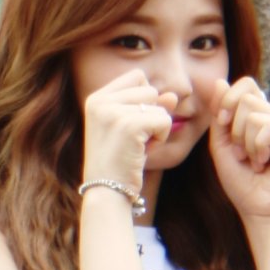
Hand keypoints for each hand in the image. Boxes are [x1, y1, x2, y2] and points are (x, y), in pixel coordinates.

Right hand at [81, 68, 175, 200]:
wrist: (107, 193)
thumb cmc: (119, 164)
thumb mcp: (132, 130)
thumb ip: (150, 107)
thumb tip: (172, 95)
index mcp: (96, 98)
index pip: (137, 77)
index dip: (145, 101)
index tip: (132, 128)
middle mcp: (101, 100)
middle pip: (149, 88)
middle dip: (151, 115)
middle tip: (135, 140)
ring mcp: (113, 111)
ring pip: (159, 104)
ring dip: (157, 128)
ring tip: (137, 147)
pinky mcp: (128, 125)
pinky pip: (164, 120)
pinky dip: (161, 137)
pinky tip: (144, 151)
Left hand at [208, 78, 269, 225]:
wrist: (261, 211)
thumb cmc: (243, 183)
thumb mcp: (221, 146)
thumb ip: (219, 115)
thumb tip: (219, 81)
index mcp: (259, 114)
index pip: (244, 85)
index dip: (227, 100)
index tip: (223, 125)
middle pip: (246, 97)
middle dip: (234, 129)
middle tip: (242, 154)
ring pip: (253, 113)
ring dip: (245, 143)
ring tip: (255, 161)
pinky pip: (267, 127)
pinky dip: (258, 148)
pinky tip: (265, 163)